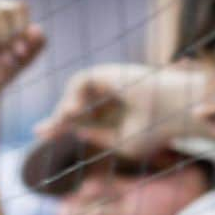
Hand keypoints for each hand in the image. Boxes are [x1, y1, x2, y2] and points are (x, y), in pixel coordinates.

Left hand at [35, 63, 211, 156]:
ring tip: (66, 119)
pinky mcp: (109, 72)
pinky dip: (73, 94)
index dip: (59, 125)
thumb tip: (74, 129)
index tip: (39, 133)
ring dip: (65, 108)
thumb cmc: (155, 131)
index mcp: (115, 115)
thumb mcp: (120, 143)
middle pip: (75, 106)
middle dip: (56, 118)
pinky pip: (80, 80)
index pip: (81, 119)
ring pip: (75, 92)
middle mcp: (111, 97)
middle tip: (41, 131)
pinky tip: (74, 110)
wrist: (175, 112)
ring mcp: (111, 83)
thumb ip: (97, 137)